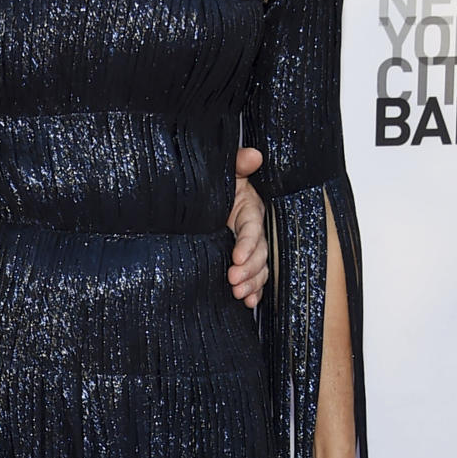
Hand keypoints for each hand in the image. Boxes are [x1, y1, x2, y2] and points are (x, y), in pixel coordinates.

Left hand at [227, 146, 267, 306]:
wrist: (197, 198)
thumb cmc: (212, 183)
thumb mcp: (224, 172)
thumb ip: (238, 164)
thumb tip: (253, 154)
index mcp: (250, 208)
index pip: (253, 228)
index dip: (248, 244)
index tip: (237, 258)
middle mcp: (253, 229)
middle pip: (259, 252)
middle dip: (249, 269)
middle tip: (233, 280)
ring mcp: (249, 247)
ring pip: (259, 268)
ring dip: (252, 283)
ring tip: (239, 294)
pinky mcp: (242, 260)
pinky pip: (254, 278)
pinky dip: (254, 291)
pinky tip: (248, 303)